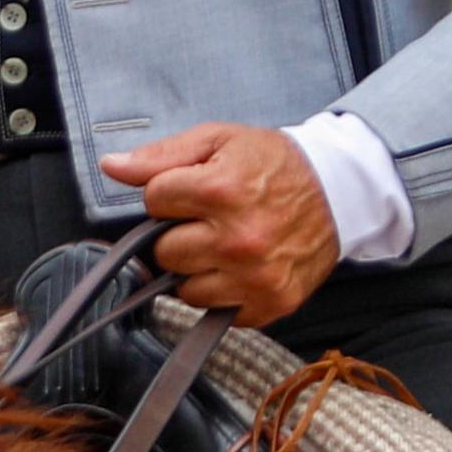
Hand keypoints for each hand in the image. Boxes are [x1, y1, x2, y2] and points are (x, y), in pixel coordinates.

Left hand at [99, 122, 341, 323]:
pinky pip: (218, 311)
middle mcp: (237, 238)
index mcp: (221, 190)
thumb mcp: (219, 141)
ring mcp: (255, 276)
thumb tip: (112, 166)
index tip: (192, 190)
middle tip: (209, 219)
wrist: (339, 190)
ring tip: (225, 244)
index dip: (168, 193)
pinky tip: (242, 267)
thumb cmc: (275, 164)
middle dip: (179, 234)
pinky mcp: (271, 302)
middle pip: (164, 252)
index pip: (154, 201)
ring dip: (198, 269)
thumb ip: (161, 156)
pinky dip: (224, 292)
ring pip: (186, 289)